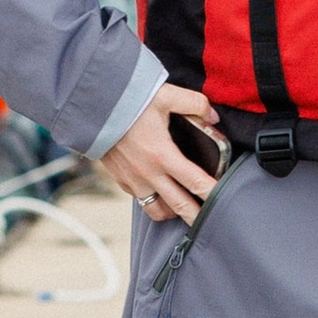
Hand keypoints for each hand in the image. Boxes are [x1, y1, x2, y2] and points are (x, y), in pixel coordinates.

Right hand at [101, 82, 222, 225]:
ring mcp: (133, 181)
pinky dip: (153, 201)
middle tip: (210, 222)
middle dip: (197, 217)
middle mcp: (149, 174)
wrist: (92, 109)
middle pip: (179, 206)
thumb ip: (195, 104)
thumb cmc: (130, 102)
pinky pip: (141, 200)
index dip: (212, 193)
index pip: (195, 182)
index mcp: (163, 155)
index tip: (225, 200)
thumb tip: (213, 116)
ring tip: (184, 208)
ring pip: (157, 210)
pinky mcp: (121, 181)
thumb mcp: (166, 96)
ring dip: (173, 212)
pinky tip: (161, 193)